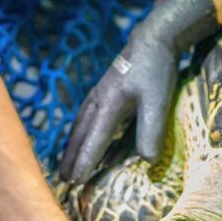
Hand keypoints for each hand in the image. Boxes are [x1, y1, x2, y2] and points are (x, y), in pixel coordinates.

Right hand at [60, 0, 219, 182]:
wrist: (153, 39)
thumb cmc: (157, 70)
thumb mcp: (159, 101)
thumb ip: (151, 131)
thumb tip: (146, 162)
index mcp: (109, 103)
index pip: (95, 139)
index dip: (85, 161)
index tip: (76, 181)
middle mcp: (98, 100)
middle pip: (80, 134)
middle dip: (71, 157)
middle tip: (62, 180)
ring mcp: (98, 93)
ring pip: (79, 125)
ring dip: (71, 146)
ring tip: (65, 165)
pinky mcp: (103, 90)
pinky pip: (84, 116)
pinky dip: (78, 132)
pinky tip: (80, 138)